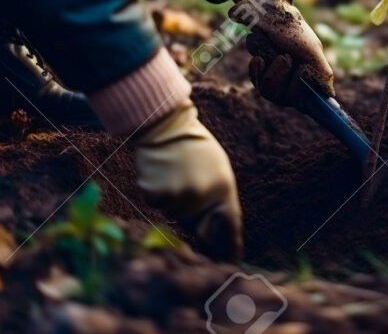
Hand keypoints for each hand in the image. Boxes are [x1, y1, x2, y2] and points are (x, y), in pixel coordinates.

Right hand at [134, 103, 241, 259]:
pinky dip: (159, 194)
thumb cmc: (195, 145)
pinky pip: (158, 205)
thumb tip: (214, 226)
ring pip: (175, 214)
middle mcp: (202, 197)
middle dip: (195, 217)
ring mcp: (177, 198)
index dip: (231, 245)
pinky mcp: (155, 195)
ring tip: (176, 173)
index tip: (232, 259)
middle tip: (188, 189)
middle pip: (197, 225)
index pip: (230, 225)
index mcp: (224, 188)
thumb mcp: (218, 168)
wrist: (166, 126)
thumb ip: (219, 196)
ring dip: (175, 201)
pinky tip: (162, 174)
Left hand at [230, 0, 334, 106]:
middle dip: (281, 76)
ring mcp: (278, 81)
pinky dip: (257, 68)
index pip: (315, 105)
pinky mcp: (262, 75)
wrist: (269, 14)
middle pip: (285, 99)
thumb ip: (321, 73)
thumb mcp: (312, 51)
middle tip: (284, 57)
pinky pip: (257, 82)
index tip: (305, 100)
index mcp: (313, 80)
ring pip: (269, 92)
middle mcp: (296, 85)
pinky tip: (259, 57)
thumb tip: (329, 95)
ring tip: (274, 53)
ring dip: (270, 70)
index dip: (313, 108)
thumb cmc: (295, 31)